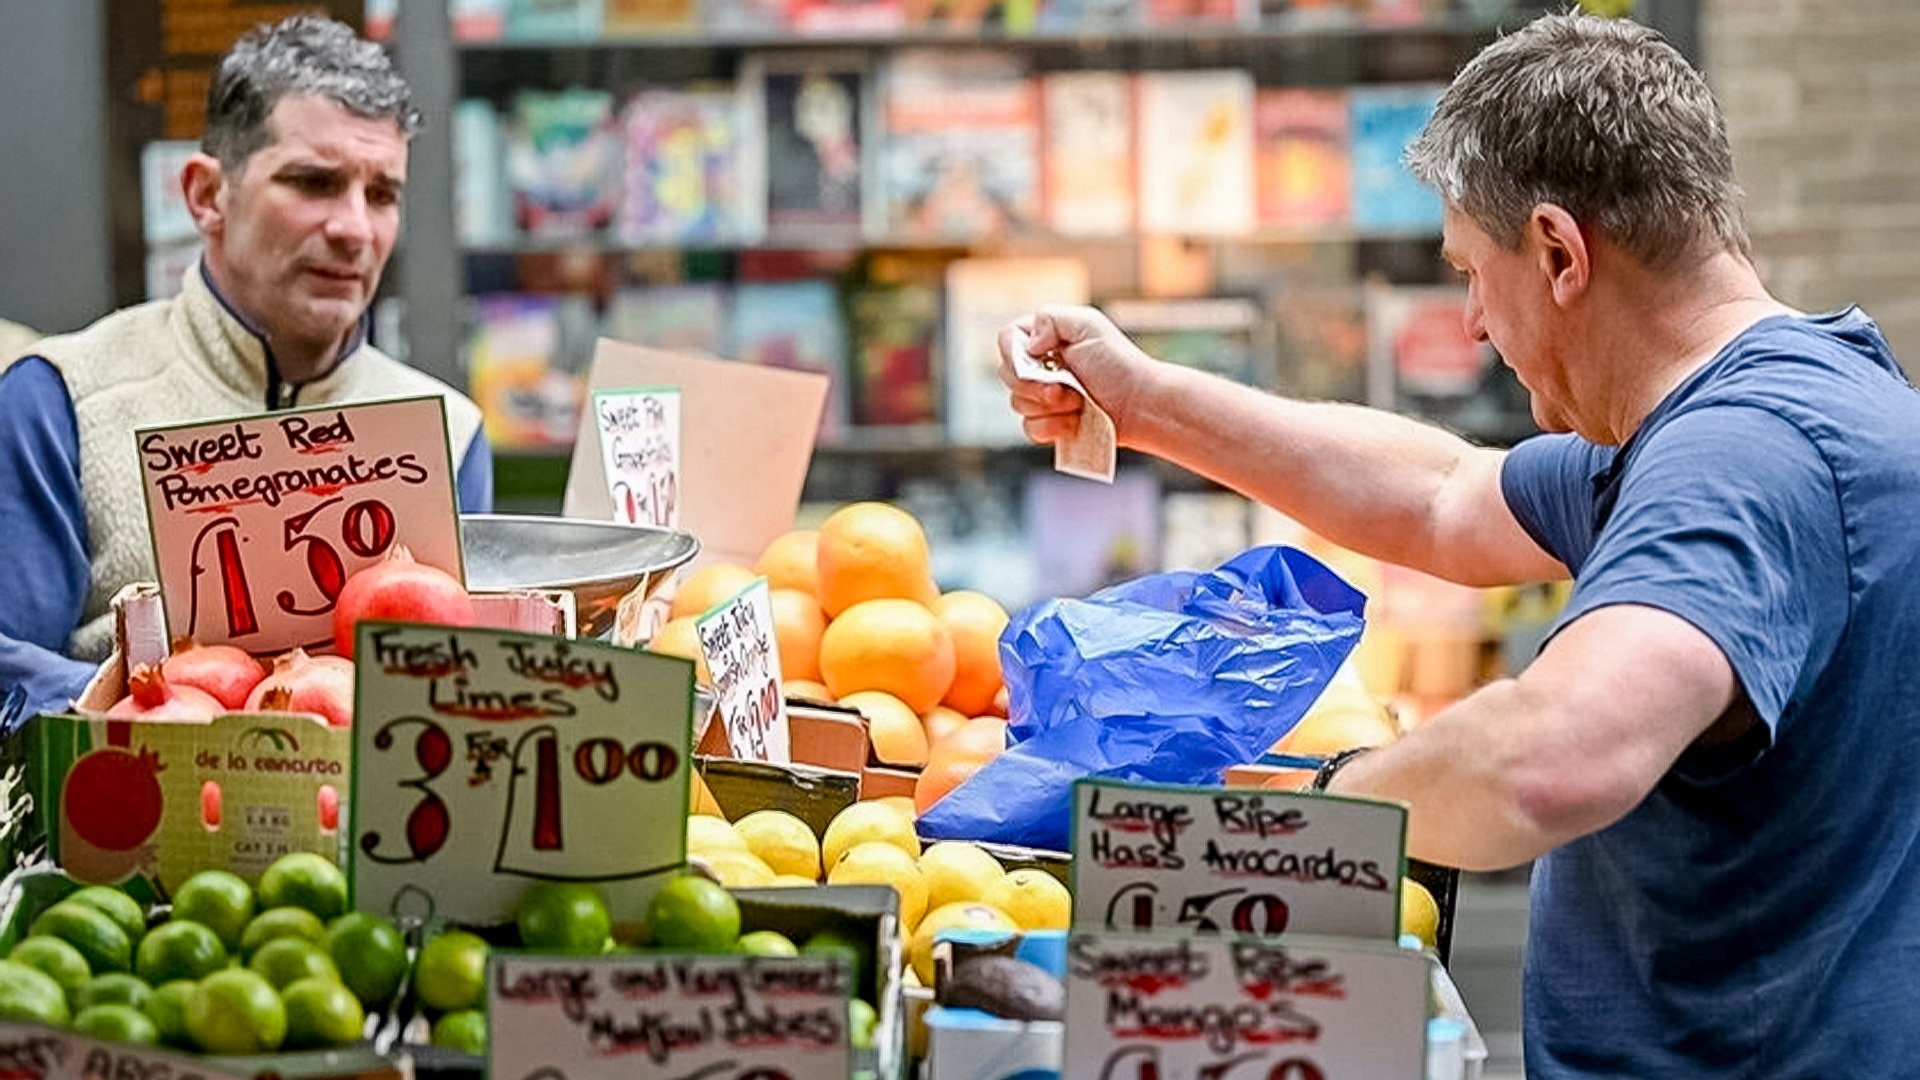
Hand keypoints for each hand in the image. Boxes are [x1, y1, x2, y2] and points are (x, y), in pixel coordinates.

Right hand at [996, 305, 1154, 447]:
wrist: (1140, 405)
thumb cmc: (1118, 364)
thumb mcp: (1088, 325)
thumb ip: (1049, 319)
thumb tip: (1029, 346)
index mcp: (1045, 337)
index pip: (1007, 338)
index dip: (1015, 353)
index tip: (1039, 359)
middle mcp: (1040, 366)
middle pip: (1007, 375)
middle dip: (1036, 385)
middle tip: (1068, 387)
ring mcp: (1043, 397)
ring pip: (1017, 404)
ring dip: (1050, 406)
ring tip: (1079, 402)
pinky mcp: (1050, 423)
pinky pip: (1029, 428)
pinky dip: (1051, 427)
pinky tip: (1074, 421)